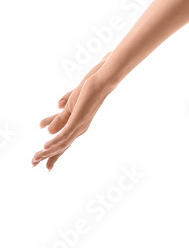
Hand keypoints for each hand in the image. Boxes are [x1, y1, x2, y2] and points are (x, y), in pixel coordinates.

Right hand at [32, 54, 114, 170]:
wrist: (98, 83)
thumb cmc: (86, 93)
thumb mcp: (68, 107)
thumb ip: (58, 118)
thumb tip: (47, 130)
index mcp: (76, 127)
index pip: (61, 143)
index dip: (51, 153)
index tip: (40, 162)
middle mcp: (79, 130)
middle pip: (61, 147)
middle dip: (46, 156)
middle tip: (32, 164)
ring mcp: (79, 126)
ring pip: (61, 144)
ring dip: (47, 152)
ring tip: (35, 158)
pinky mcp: (78, 121)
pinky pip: (65, 134)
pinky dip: (55, 142)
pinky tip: (45, 148)